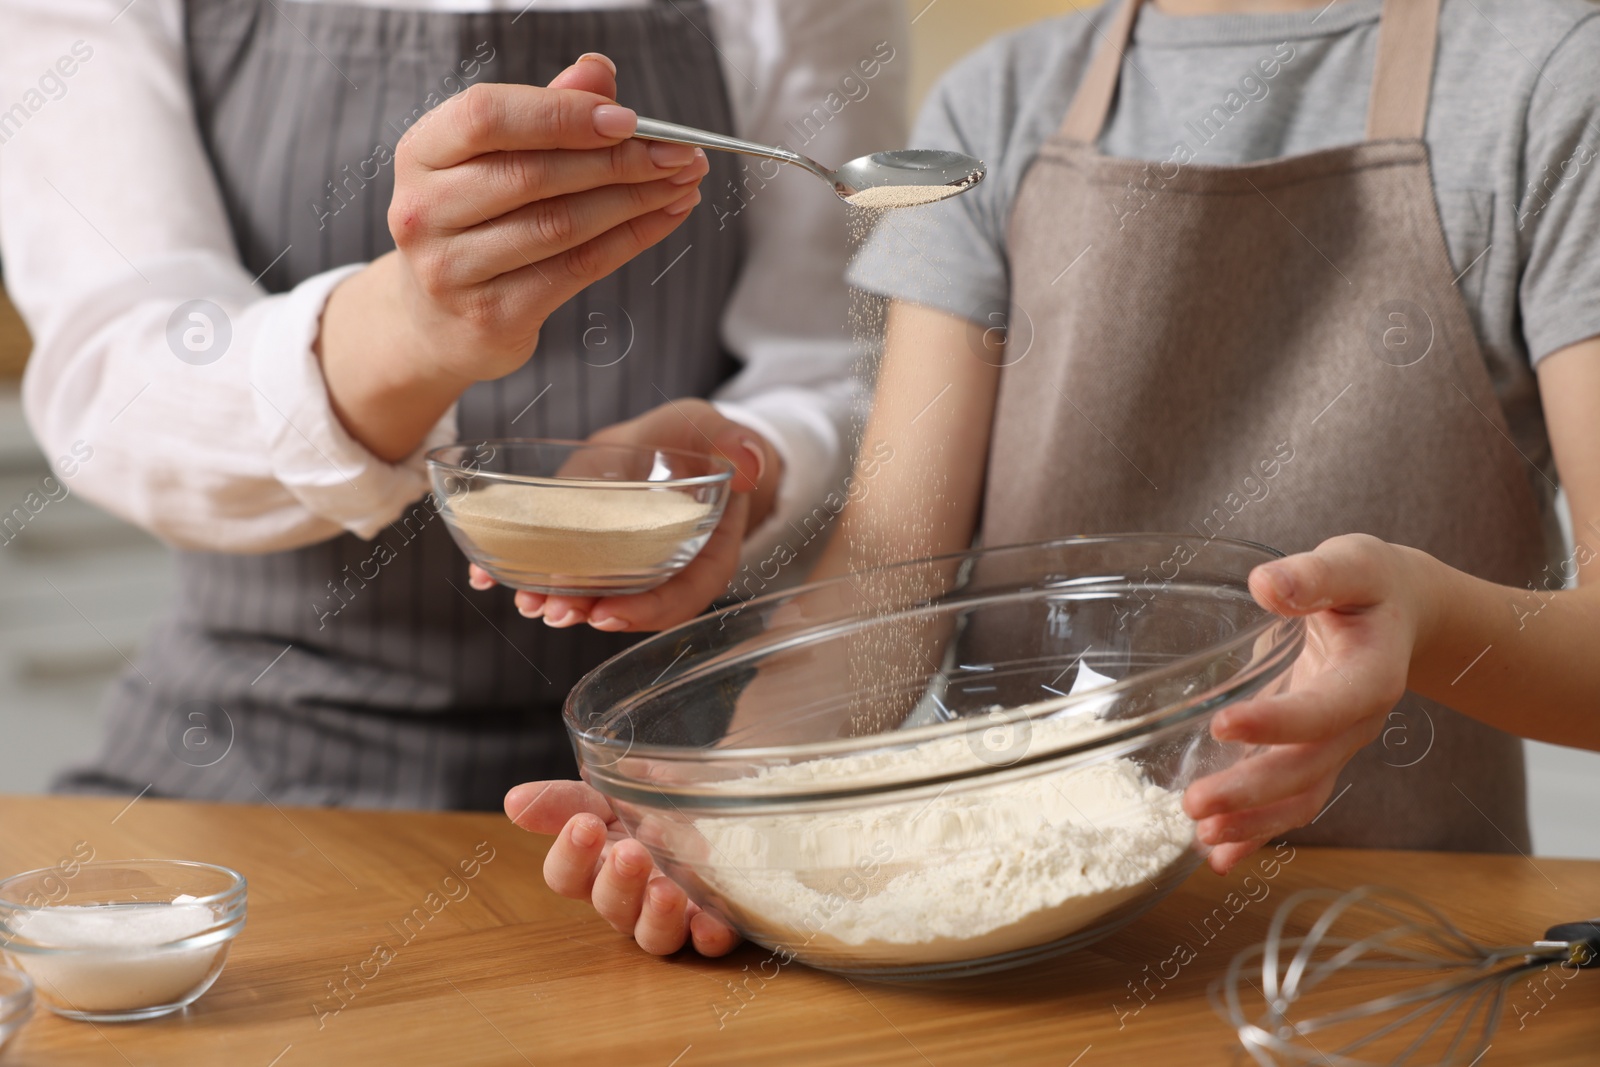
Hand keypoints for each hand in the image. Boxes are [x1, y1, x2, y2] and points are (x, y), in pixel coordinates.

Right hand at [318, 53, 710, 461]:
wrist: (438, 321)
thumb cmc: (476, 221)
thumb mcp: (494, 160)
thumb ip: (544, 112)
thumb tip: (599, 73)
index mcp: (421, 154)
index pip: (486, 117)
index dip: (561, 114)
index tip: (627, 118)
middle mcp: (425, 211)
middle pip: (533, 175)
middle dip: (619, 160)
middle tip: (679, 153)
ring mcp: (453, 270)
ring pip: (562, 225)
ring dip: (636, 200)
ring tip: (683, 182)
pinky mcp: (493, 315)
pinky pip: (577, 269)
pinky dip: (632, 239)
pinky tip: (666, 217)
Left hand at [469, 397, 782, 631]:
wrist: (663, 439)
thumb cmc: (696, 440)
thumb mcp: (717, 433)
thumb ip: (735, 444)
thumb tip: (749, 463)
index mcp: (704, 550)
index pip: (684, 593)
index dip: (648, 610)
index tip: (609, 613)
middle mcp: (660, 567)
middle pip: (632, 603)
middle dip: (592, 612)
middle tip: (555, 611)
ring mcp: (619, 563)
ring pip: (593, 594)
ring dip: (558, 602)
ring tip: (526, 600)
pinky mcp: (583, 549)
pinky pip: (557, 569)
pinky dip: (521, 575)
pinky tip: (485, 575)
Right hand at [504, 780, 740, 956]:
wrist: (718, 794)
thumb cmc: (656, 799)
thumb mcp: (613, 789)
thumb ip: (566, 799)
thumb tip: (514, 801)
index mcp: (598, 863)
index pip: (567, 876)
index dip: (571, 855)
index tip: (584, 824)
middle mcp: (630, 896)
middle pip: (610, 906)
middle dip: (617, 881)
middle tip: (630, 852)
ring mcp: (671, 914)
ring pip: (653, 936)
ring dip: (656, 916)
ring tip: (666, 890)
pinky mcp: (714, 922)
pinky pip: (708, 941)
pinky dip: (709, 936)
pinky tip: (711, 923)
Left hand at [1183, 534, 1421, 872]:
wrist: (1404, 614)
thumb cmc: (1372, 585)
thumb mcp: (1353, 564)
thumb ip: (1315, 575)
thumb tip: (1269, 586)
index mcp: (1370, 675)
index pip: (1327, 707)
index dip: (1279, 721)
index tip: (1223, 723)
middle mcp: (1356, 722)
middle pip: (1308, 768)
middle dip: (1252, 792)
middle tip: (1195, 803)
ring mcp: (1337, 744)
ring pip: (1300, 796)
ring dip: (1252, 824)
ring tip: (1202, 837)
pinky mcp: (1314, 753)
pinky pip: (1290, 800)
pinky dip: (1256, 831)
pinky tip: (1219, 855)